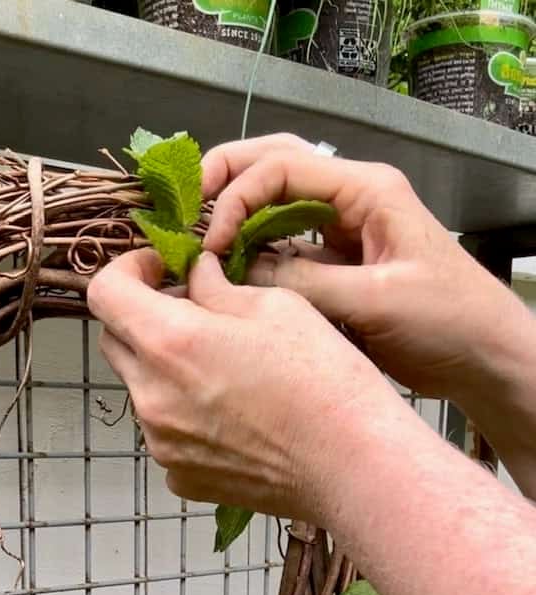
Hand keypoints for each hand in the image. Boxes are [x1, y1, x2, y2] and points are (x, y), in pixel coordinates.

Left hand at [87, 247, 419, 526]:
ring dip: (166, 369)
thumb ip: (216, 287)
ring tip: (224, 369)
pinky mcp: (181, 477)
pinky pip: (165, 434)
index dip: (127, 270)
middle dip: (143, 318)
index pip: (105, 292)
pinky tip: (233, 415)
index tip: (159, 269)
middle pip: (116, 342)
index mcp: (170, 342)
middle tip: (193, 311)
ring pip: (142, 389)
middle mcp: (152, 396)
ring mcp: (162, 443)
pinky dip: (185, 416)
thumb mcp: (275, 306)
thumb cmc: (324, 379)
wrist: (352, 464)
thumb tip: (195, 276)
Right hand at [202, 135, 532, 410]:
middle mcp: (350, 201)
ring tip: (194, 243)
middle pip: (273, 166)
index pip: (282, 167)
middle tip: (182, 213)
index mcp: (365, 191)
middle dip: (225, 182)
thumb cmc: (446, 321)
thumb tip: (238, 279)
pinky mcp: (337, 268)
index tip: (212, 245)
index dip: (237, 198)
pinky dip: (252, 258)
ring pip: (275, 206)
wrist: (483, 357)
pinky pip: (283, 251)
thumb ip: (306, 286)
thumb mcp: (374, 301)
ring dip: (234, 218)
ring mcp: (342, 233)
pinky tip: (225, 279)